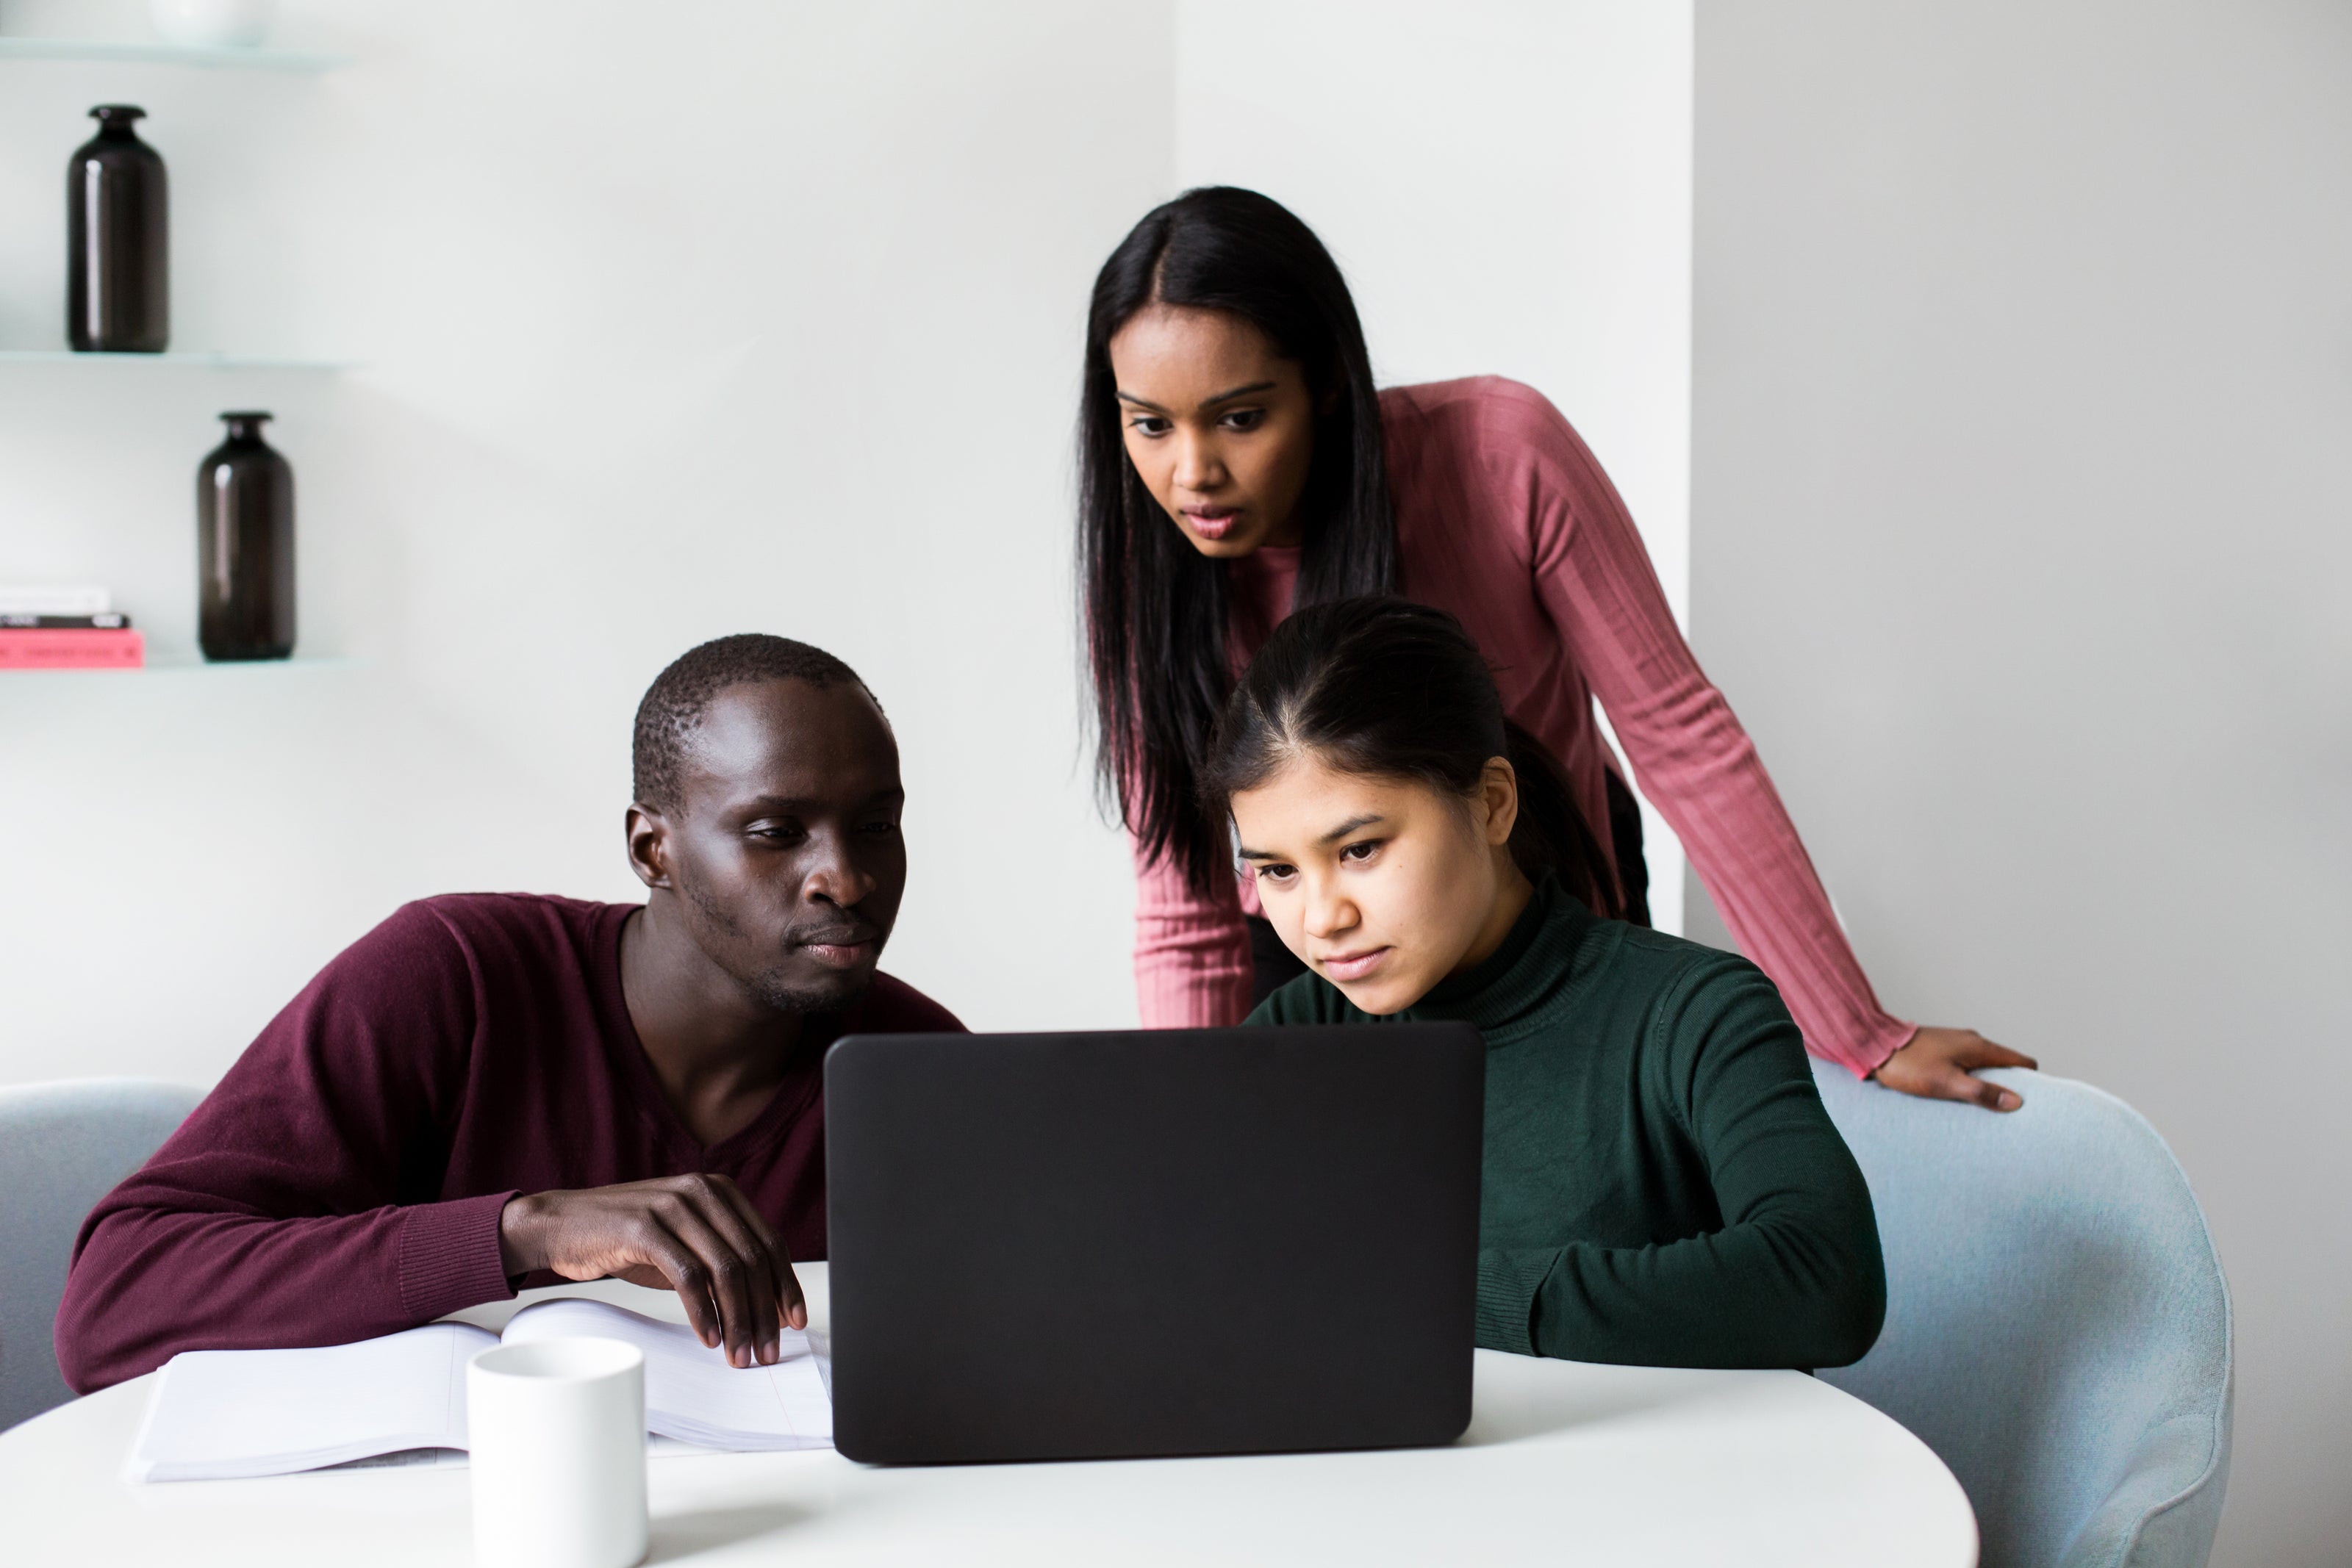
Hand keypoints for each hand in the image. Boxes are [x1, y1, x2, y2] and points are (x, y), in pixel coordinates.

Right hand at [498, 1174, 806, 1367]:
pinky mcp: (645, 1227)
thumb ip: (721, 1263)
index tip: (794, 1321)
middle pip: (752, 1258)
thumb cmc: (625, 1238)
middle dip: (765, 1311)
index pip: (769, 1241)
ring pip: (726, 1270)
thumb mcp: (683, 1244)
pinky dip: (703, 1312)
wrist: (561, 1224)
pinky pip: (688, 1276)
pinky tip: (709, 1337)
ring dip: (738, 1319)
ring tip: (740, 1354)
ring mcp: (674, 1206)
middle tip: (767, 1350)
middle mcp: (702, 1191)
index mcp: (719, 1191)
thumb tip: (764, 1307)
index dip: (786, 1285)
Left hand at [1871, 1026, 2039, 1110]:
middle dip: (2008, 1085)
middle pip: (2005, 1064)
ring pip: (1984, 1065)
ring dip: (1986, 1083)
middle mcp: (1972, 1041)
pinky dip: (1969, 1078)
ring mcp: (1956, 1043)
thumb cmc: (1910, 1065)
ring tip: (1981, 1107)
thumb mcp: (1947, 1083)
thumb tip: (2016, 1102)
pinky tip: (1958, 1093)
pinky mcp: (1941, 1048)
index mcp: (1979, 1046)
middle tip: (2004, 1111)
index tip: (2030, 1102)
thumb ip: (1981, 1092)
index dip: (2031, 1081)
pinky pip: (1966, 1064)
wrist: (1875, 1046)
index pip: (2022, 1061)